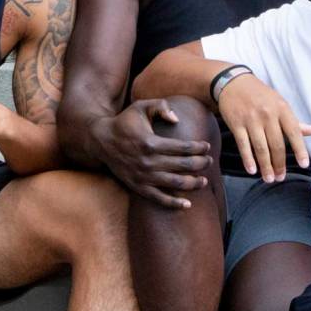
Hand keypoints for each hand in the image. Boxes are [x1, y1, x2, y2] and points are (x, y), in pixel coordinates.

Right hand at [93, 99, 212, 208]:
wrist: (101, 140)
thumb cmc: (125, 121)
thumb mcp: (141, 107)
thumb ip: (161, 106)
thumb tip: (177, 119)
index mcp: (150, 142)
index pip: (182, 147)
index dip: (198, 147)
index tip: (206, 146)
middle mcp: (148, 161)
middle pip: (183, 165)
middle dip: (201, 164)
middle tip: (209, 161)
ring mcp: (143, 176)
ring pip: (175, 183)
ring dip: (193, 183)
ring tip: (204, 180)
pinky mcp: (137, 186)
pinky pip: (158, 199)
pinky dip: (174, 203)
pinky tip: (187, 204)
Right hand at [215, 73, 310, 181]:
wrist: (233, 82)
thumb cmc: (260, 95)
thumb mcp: (279, 103)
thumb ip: (295, 121)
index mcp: (282, 109)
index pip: (294, 132)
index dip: (300, 150)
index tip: (304, 165)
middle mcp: (268, 114)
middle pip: (276, 144)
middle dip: (279, 164)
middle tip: (280, 178)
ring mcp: (251, 119)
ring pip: (260, 148)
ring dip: (265, 166)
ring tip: (269, 179)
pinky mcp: (236, 123)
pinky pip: (243, 145)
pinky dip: (248, 159)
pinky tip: (252, 170)